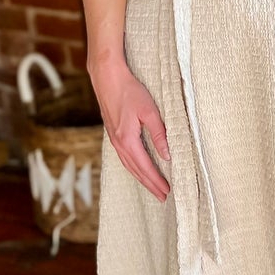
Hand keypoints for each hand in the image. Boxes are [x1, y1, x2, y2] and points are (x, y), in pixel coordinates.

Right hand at [91, 59, 170, 201]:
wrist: (107, 77)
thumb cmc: (129, 91)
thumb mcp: (150, 111)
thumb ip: (159, 134)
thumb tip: (167, 155)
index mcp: (128, 140)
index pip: (145, 167)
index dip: (156, 180)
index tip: (167, 191)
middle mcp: (119, 143)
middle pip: (136, 171)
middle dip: (150, 185)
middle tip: (163, 197)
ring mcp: (114, 139)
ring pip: (129, 165)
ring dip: (141, 178)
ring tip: (153, 187)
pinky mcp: (113, 134)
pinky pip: (124, 157)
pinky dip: (133, 168)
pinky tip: (138, 169)